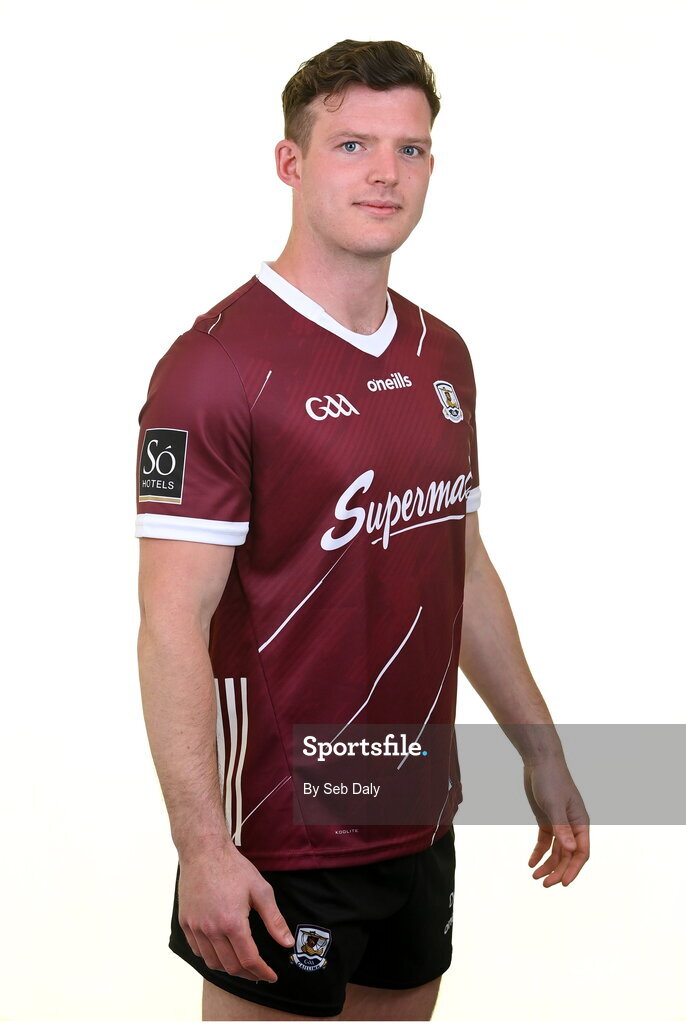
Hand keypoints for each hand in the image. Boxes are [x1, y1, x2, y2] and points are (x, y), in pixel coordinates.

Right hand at [177, 841, 294, 981]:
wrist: (203, 851)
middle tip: (259, 972)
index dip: (262, 972)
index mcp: (232, 922)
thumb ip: (274, 920)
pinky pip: (197, 951)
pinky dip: (211, 957)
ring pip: (212, 962)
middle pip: (230, 966)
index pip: (249, 960)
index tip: (271, 976)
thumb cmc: (233, 868)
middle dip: (248, 974)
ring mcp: (196, 927)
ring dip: (229, 969)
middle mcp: (212, 929)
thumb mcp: (260, 890)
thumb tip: (287, 943)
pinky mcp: (185, 923)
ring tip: (242, 965)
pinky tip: (221, 952)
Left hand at [522, 758, 589, 886]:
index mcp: (581, 823)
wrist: (539, 761)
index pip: (581, 853)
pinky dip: (539, 853)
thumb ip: (561, 828)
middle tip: (545, 884)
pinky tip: (531, 863)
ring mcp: (559, 823)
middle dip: (558, 871)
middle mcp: (572, 826)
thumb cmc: (551, 780)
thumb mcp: (554, 805)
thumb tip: (570, 849)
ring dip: (548, 865)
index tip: (562, 883)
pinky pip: (545, 842)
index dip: (573, 869)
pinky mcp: (547, 820)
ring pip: (557, 851)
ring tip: (535, 876)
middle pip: (568, 855)